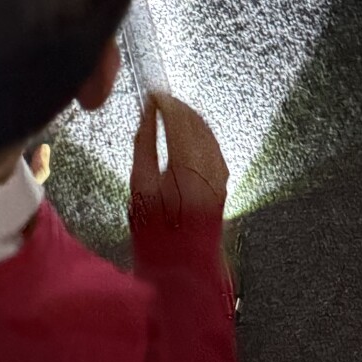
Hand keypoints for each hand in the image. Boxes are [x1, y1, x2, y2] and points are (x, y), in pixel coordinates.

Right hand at [130, 92, 228, 231]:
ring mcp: (219, 174)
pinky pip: (213, 145)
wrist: (182, 265)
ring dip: (189, 117)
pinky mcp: (223, 181)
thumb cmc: (157, 234)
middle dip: (176, 106)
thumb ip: (143, 143)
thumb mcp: (139, 185)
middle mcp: (208, 168)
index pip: (178, 118)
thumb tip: (147, 115)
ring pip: (207, 130)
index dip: (164, 102)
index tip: (153, 95)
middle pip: (195, 120)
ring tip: (171, 113)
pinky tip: (188, 133)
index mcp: (185, 167)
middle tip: (160, 101)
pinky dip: (200, 133)